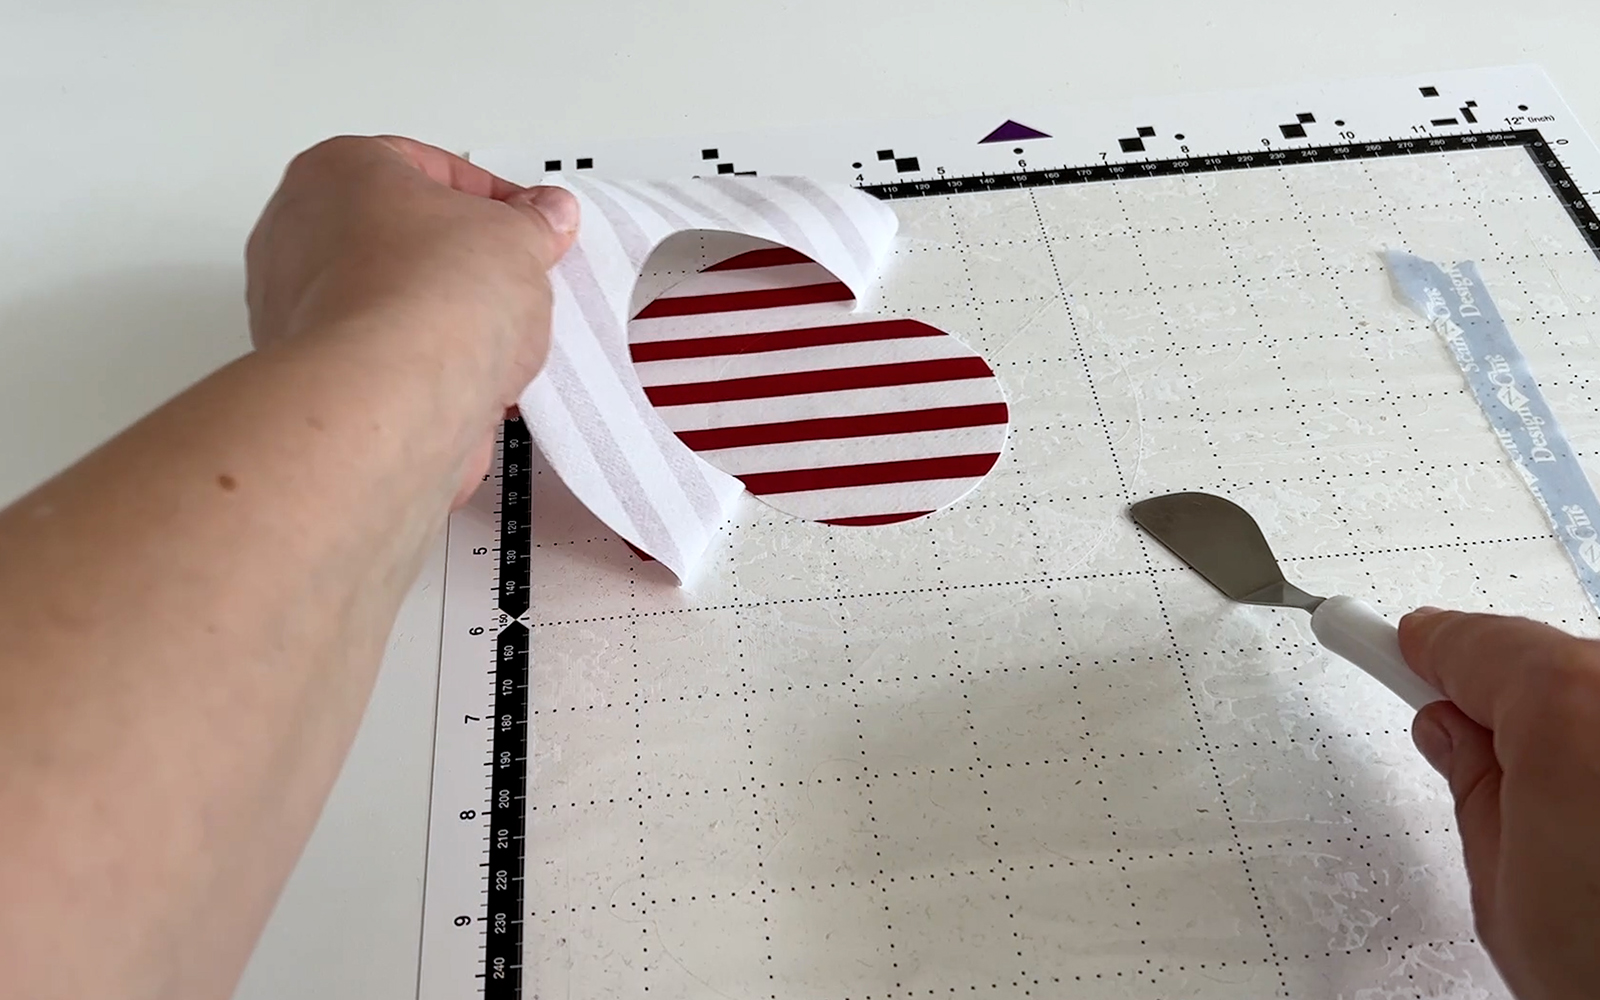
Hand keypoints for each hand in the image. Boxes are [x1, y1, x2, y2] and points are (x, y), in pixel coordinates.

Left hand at [245, 136, 578, 503]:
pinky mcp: (316, 375)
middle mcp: (297, 232)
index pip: (426, 165)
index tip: (527, 224)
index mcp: (337, 170)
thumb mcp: (518, 238)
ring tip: (497, 337)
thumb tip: (544, 215)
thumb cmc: (429, 299)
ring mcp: (296, 308)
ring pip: (393, 301)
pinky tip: (471, 381)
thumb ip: (534, 222)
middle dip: (463, 259)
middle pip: (402, 236)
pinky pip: (383, 359)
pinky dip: (425, 368)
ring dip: (447, 318)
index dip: (491, 197)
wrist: (391, 400)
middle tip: (511, 276)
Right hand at [1399, 608, 1599, 999]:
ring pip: (1599, 690)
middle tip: (1459, 740)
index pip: (1473, 644)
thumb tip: (1457, 737)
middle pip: (1548, 662)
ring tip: (1556, 812)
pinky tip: (1594, 812)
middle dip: (1500, 696)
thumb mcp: (1504, 890)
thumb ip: (1473, 784)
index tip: (1388, 640)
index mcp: (1574, 712)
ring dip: (1568, 728)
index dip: (1421, 650)